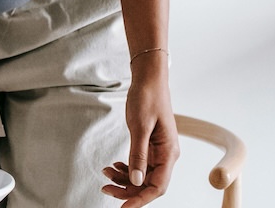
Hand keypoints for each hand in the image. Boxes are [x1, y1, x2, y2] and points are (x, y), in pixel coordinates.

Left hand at [102, 59, 177, 205]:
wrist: (149, 79)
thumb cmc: (147, 98)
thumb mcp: (140, 126)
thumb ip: (138, 154)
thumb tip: (135, 179)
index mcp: (169, 153)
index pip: (157, 186)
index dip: (140, 199)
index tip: (124, 207)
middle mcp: (167, 155)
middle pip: (149, 184)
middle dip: (128, 189)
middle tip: (105, 189)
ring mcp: (159, 151)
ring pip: (143, 175)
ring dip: (125, 178)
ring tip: (106, 173)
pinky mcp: (151, 145)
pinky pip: (140, 164)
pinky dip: (127, 167)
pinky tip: (115, 166)